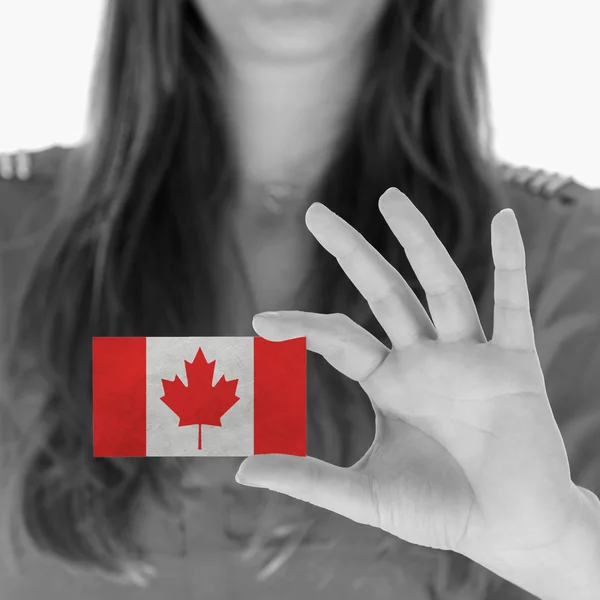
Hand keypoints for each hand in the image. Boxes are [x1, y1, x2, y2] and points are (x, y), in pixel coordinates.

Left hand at [236, 188, 586, 588]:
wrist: (510, 531)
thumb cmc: (441, 511)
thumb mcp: (366, 495)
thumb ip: (307, 480)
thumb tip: (241, 472)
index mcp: (388, 382)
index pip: (338, 338)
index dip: (301, 327)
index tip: (259, 322)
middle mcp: (424, 359)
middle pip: (383, 292)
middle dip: (351, 251)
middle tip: (314, 212)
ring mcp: (470, 356)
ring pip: (442, 285)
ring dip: (417, 241)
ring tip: (388, 198)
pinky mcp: (515, 364)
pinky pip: (515, 304)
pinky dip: (512, 263)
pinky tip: (505, 220)